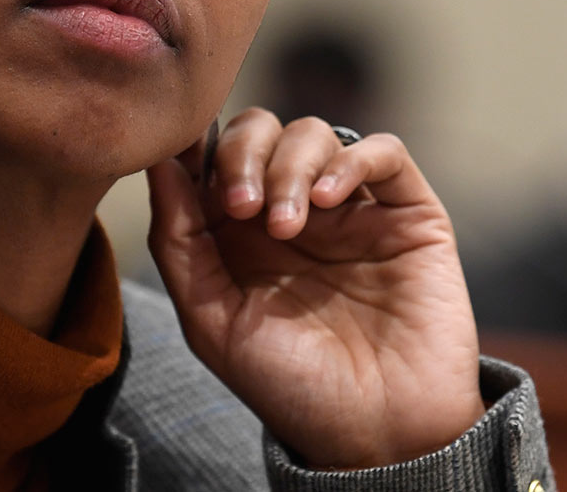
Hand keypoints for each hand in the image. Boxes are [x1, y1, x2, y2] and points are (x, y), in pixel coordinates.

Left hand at [145, 108, 485, 469]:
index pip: (211, 154)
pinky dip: (350, 161)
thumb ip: (178, 240)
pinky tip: (329, 202)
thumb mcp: (211, 320)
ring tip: (287, 226)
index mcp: (238, 231)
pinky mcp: (409, 214)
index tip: (184, 159)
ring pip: (314, 134)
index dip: (196, 146)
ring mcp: (351, 209)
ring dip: (290, 167)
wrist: (378, 437)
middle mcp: (292, 209)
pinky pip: (383, 152)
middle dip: (242, 153)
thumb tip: (157, 163)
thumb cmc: (290, 386)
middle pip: (260, 129)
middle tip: (241, 206)